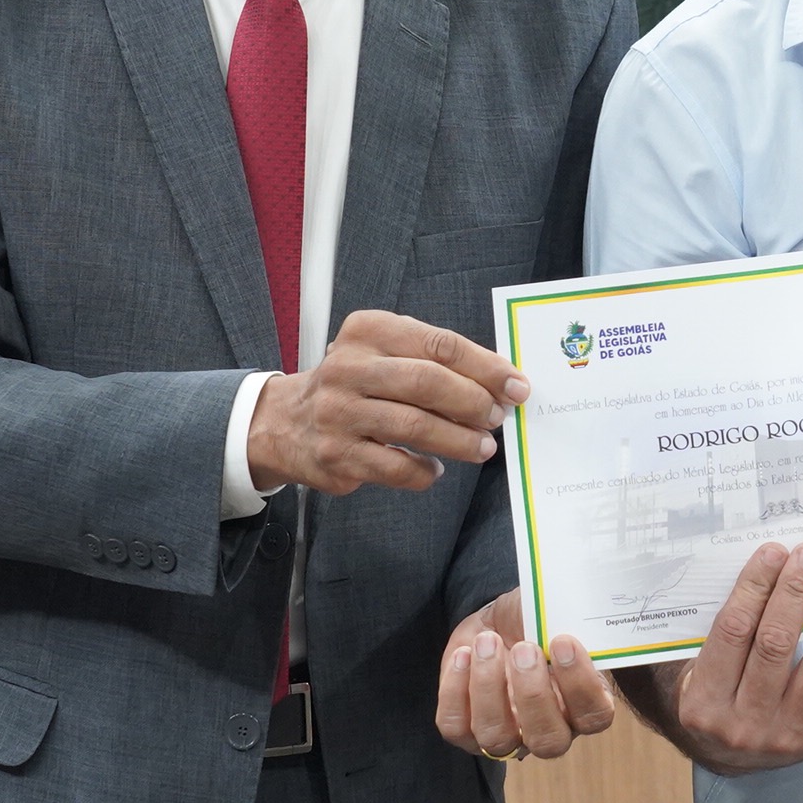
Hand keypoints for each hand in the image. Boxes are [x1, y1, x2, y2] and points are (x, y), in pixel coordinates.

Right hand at [247, 308, 526, 494]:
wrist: (286, 422)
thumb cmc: (354, 385)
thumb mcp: (383, 353)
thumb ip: (434, 361)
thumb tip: (498, 385)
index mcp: (368, 332)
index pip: (438, 344)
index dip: (485, 367)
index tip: (516, 385)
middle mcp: (348, 368)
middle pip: (427, 382)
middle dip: (473, 402)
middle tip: (498, 418)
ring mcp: (339, 413)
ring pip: (414, 427)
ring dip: (458, 440)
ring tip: (482, 448)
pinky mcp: (336, 455)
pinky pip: (395, 467)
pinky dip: (424, 471)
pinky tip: (435, 468)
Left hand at [435, 590, 617, 760]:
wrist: (501, 622)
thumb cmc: (537, 623)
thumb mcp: (558, 618)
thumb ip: (570, 625)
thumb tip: (563, 622)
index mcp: (582, 705)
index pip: (594, 716)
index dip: (580, 684)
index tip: (563, 642)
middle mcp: (547, 730)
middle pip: (548, 741)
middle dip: (533, 693)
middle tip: (523, 648)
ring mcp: (505, 736)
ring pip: (496, 737)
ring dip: (488, 687)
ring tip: (487, 642)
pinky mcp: (465, 730)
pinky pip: (455, 726)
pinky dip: (455, 689)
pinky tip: (464, 653)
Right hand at [653, 543, 802, 776]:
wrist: (730, 756)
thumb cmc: (715, 695)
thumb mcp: (698, 669)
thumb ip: (726, 630)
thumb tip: (770, 569)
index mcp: (703, 700)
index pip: (732, 631)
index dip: (755, 588)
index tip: (774, 551)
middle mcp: (743, 723)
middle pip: (775, 644)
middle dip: (797, 593)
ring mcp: (785, 734)